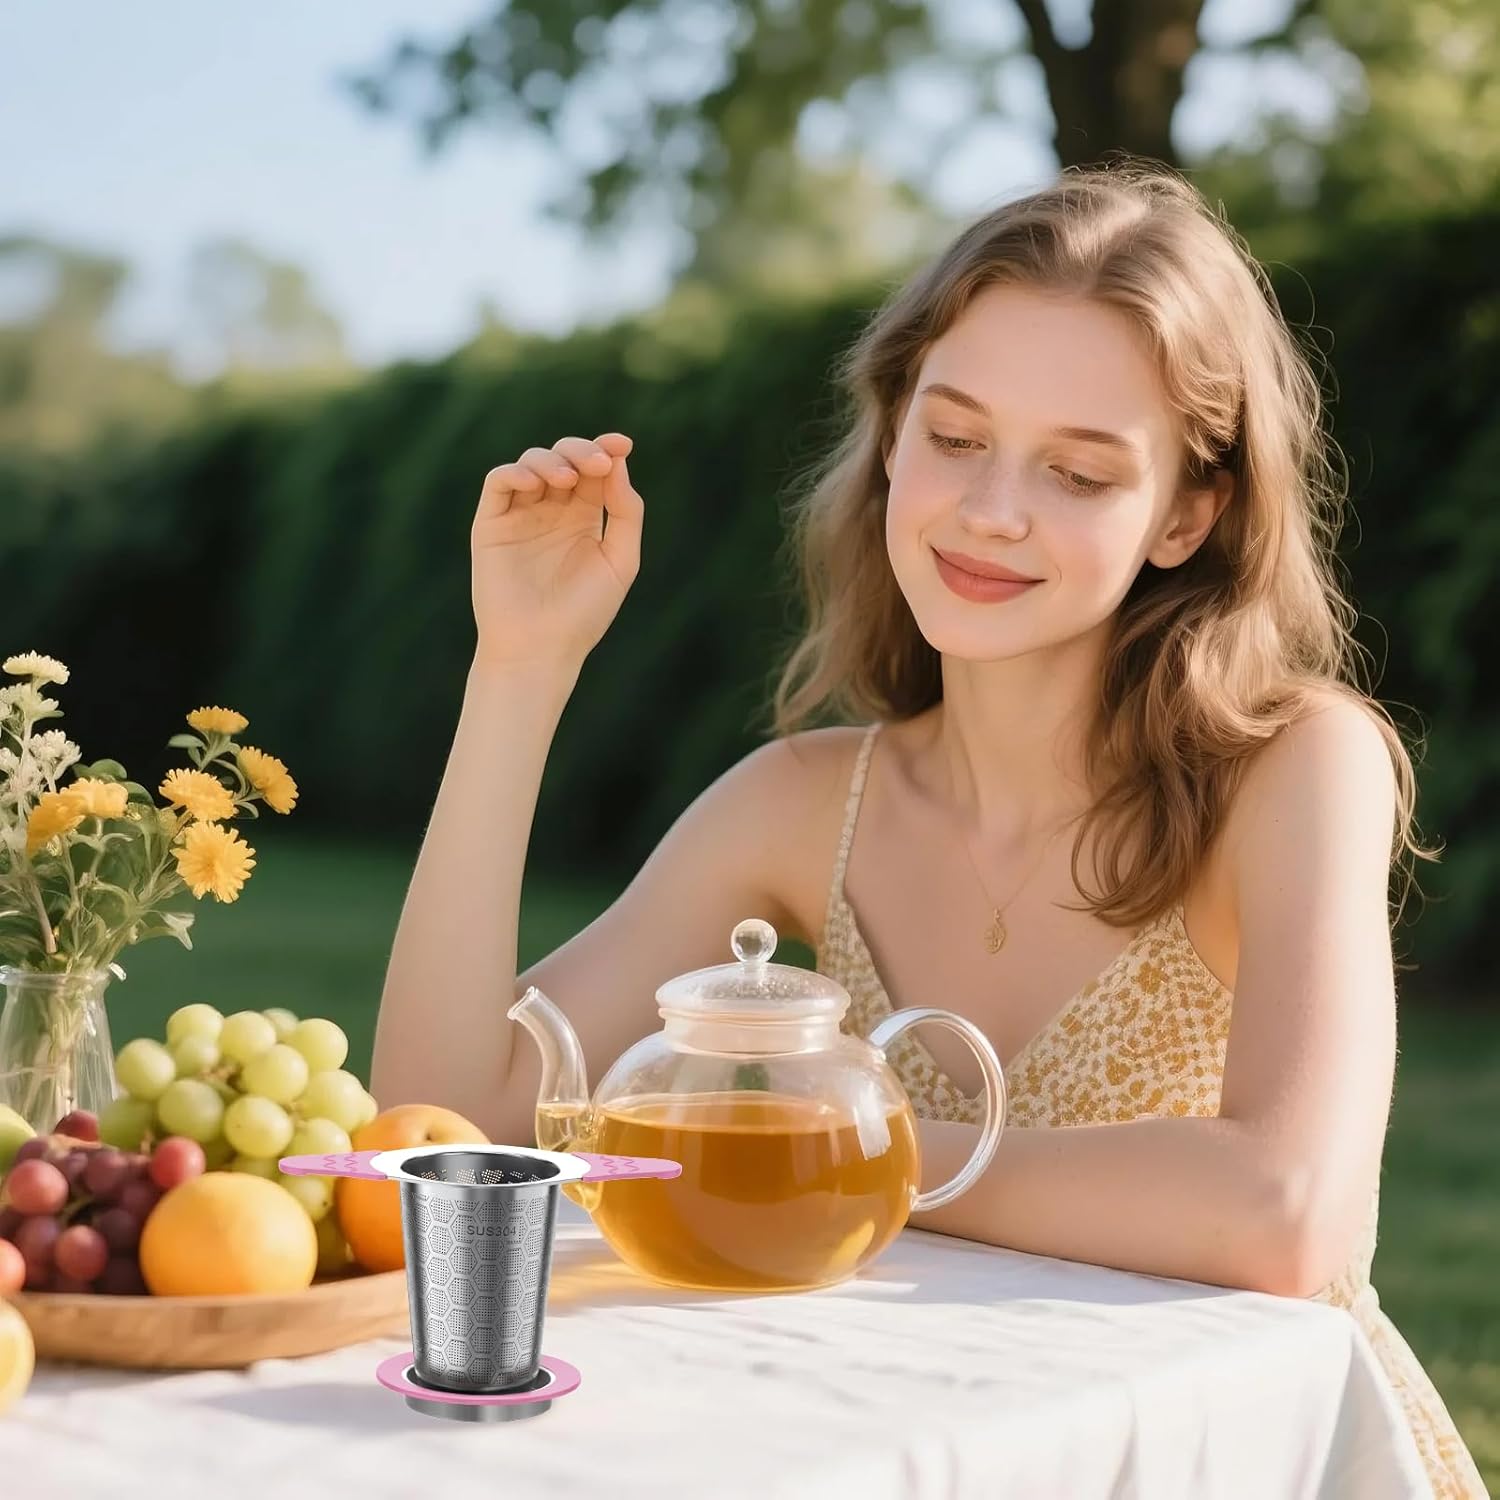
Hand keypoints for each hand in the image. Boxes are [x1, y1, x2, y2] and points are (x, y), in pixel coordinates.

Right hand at [470, 432, 642, 671]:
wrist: (541, 649)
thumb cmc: (584, 613)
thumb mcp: (621, 561)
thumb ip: (626, 511)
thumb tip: (619, 462)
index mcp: (585, 518)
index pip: (595, 470)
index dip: (606, 449)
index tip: (621, 445)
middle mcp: (552, 511)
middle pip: (564, 458)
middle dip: (581, 451)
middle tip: (597, 463)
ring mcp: (520, 515)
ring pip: (531, 462)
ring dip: (551, 460)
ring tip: (566, 480)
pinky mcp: (491, 524)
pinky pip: (498, 482)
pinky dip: (515, 472)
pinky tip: (536, 484)